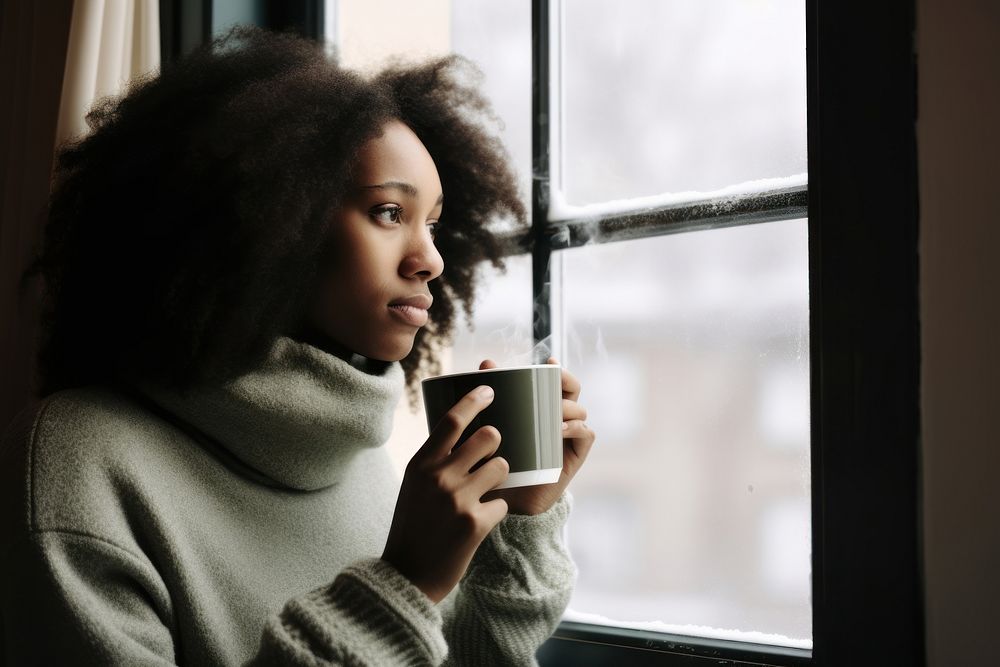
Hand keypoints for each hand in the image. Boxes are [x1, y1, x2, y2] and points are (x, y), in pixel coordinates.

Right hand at [381, 385, 509, 603]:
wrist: (407, 576)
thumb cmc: (412, 527)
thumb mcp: (413, 486)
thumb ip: (434, 460)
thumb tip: (462, 431)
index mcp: (420, 464)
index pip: (452, 420)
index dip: (474, 400)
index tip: (490, 388)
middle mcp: (438, 477)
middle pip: (487, 437)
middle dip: (495, 442)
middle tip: (490, 453)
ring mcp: (458, 499)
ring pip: (501, 466)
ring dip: (499, 476)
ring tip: (485, 491)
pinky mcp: (476, 523)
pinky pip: (502, 502)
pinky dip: (495, 511)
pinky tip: (479, 523)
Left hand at [482, 357, 595, 515]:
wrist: (504, 498)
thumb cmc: (496, 459)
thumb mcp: (490, 426)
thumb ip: (490, 395)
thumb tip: (487, 362)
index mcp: (540, 408)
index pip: (556, 382)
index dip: (557, 370)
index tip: (548, 362)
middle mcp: (557, 419)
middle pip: (573, 391)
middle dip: (567, 381)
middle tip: (554, 379)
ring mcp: (567, 437)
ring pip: (580, 410)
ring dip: (569, 406)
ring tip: (552, 412)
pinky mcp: (573, 456)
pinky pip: (586, 434)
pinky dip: (577, 427)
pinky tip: (561, 428)